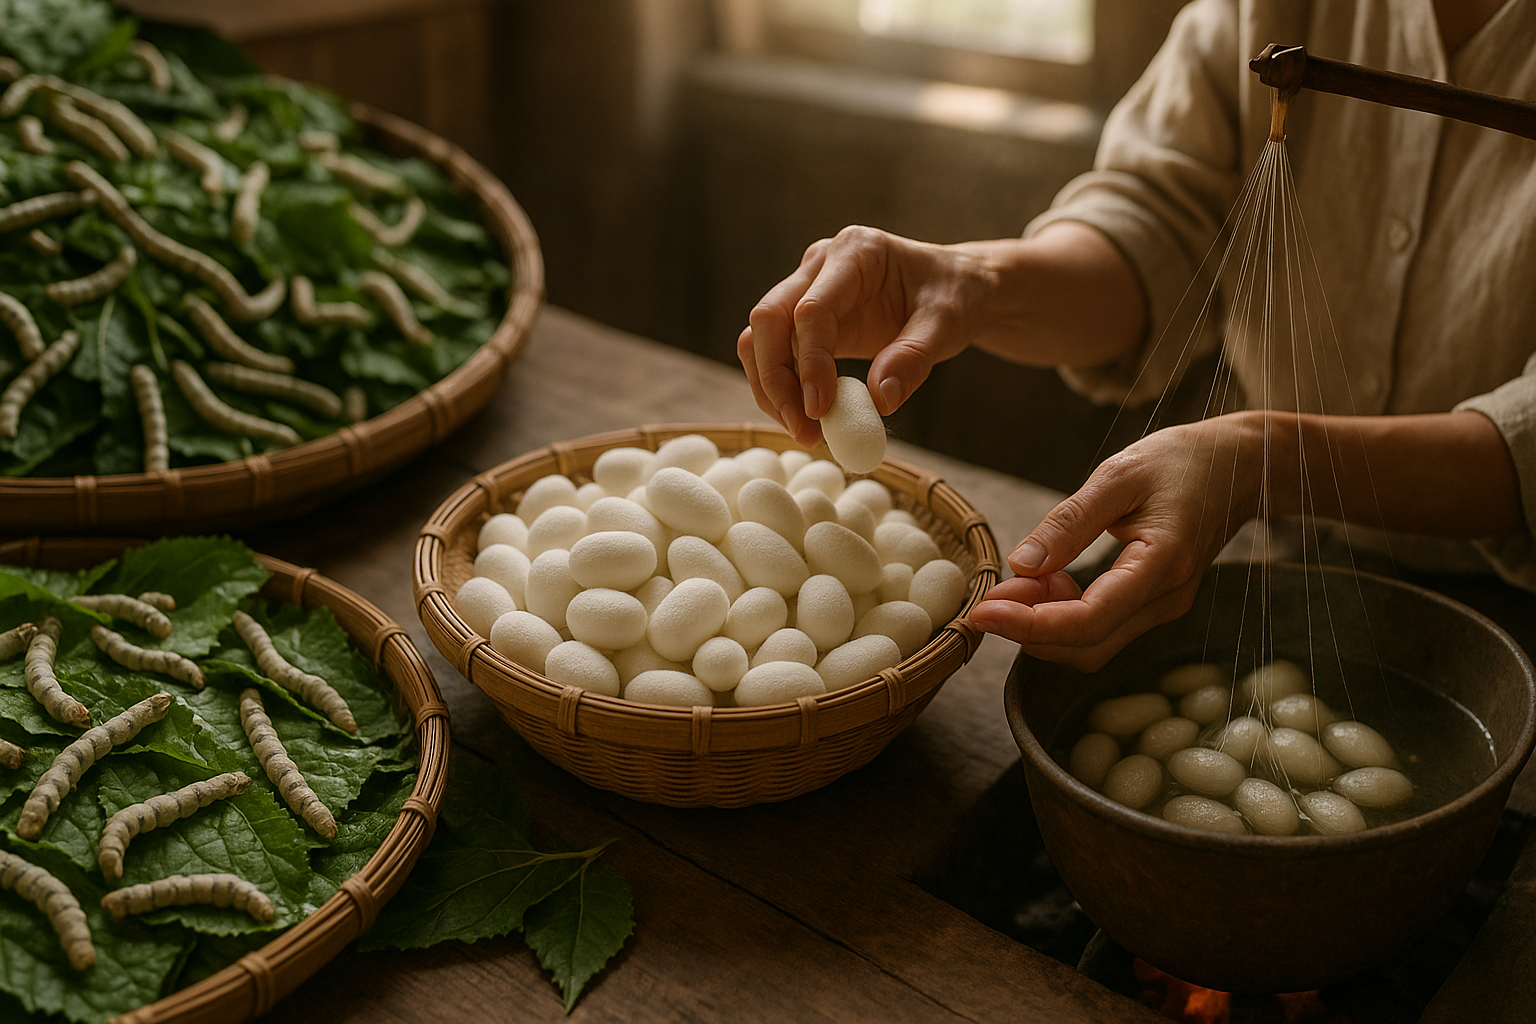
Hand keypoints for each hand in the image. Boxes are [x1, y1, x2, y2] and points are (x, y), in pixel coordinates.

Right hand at [737, 226, 996, 446]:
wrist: (954, 288)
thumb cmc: (953, 296)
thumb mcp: (948, 325)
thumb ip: (914, 359)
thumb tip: (880, 403)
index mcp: (855, 252)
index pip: (811, 309)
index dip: (810, 362)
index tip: (820, 409)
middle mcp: (820, 266)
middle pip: (768, 319)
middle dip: (777, 379)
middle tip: (804, 430)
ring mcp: (806, 290)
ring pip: (760, 339)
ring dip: (772, 389)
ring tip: (805, 433)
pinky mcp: (804, 320)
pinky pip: (775, 355)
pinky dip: (782, 390)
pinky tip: (807, 420)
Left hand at [968, 412, 1269, 670]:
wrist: (1238, 465)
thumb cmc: (1179, 461)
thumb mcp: (1118, 475)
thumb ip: (1070, 522)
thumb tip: (1021, 564)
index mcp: (1162, 564)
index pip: (1089, 620)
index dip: (1029, 625)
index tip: (982, 612)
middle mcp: (1166, 598)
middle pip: (1086, 646)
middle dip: (1028, 630)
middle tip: (990, 596)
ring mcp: (1163, 607)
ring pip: (1092, 644)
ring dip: (1043, 625)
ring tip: (1018, 581)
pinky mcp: (1153, 604)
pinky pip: (1102, 627)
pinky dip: (1063, 615)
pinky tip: (1047, 581)